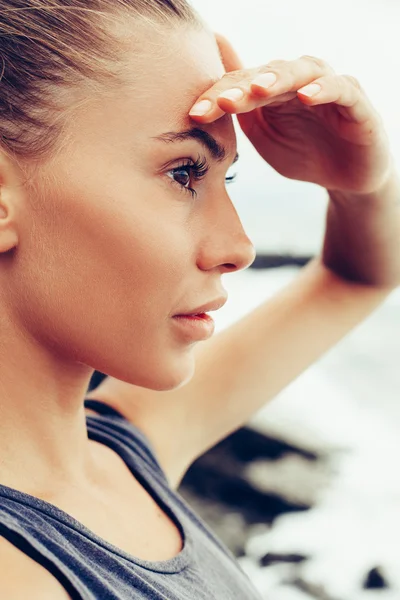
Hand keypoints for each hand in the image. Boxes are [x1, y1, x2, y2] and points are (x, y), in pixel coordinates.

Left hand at [189, 34, 393, 194]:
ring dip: (277, 79)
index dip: (216, 98)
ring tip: (258, 90)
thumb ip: (239, 113)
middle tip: (220, 102)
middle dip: (240, 88)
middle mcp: (298, 81)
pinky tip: (305, 97)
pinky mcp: (356, 101)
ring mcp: (327, 87)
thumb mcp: (263, 137)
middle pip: (265, 75)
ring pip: (300, 72)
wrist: (345, 179)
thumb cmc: (302, 154)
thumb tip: (205, 98)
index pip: (240, 85)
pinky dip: (323, 90)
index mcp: (272, 90)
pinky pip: (340, 88)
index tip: (194, 116)